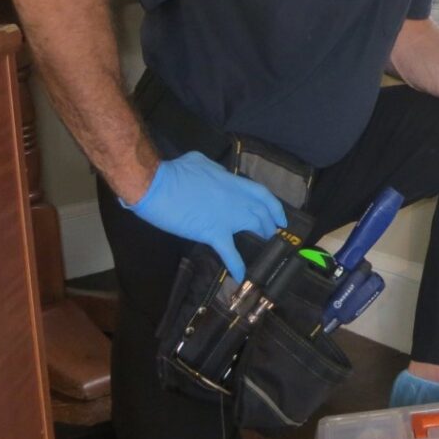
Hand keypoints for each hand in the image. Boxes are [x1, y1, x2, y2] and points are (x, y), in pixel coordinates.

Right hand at [123, 151, 286, 280]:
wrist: (158, 186)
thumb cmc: (175, 172)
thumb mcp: (200, 161)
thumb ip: (215, 169)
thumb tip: (219, 174)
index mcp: (232, 181)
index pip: (262, 193)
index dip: (275, 206)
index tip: (280, 217)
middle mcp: (236, 199)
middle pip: (261, 211)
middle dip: (268, 223)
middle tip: (269, 233)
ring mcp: (227, 216)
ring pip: (253, 227)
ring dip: (260, 237)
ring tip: (263, 247)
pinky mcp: (213, 233)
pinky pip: (230, 252)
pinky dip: (236, 265)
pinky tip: (240, 276)